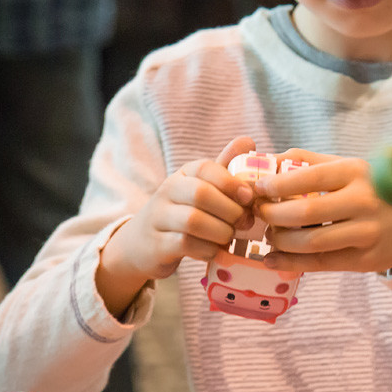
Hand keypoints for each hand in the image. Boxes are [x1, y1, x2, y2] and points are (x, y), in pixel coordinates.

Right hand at [97, 136, 255, 315]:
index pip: (205, 168)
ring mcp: (158, 218)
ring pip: (193, 221)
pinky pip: (185, 244)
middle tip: (244, 222)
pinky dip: (208, 250)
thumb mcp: (201, 188)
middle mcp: (167, 191)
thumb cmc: (183, 212)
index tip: (249, 197)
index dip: (231, 182)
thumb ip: (224, 168)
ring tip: (230, 237)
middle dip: (230, 210)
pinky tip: (216, 251)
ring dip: (221, 232)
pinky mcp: (156, 244)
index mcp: (182, 174)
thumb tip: (248, 140)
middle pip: (201, 194)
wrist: (141, 244)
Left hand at [255, 148, 391, 273]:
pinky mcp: (365, 260)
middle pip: (306, 212)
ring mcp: (366, 233)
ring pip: (312, 242)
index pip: (310, 177)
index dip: (278, 184)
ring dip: (281, 241)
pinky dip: (291, 263)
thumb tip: (270, 159)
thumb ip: (310, 162)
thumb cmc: (373, 190)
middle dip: (273, 215)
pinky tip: (273, 259)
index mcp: (357, 172)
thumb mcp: (349, 167)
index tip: (258, 189)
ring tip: (270, 235)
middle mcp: (364, 201)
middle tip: (258, 214)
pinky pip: (321, 264)